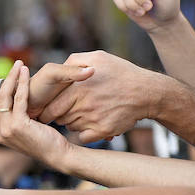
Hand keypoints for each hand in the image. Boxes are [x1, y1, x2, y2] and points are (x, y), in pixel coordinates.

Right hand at [0, 62, 71, 165]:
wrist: (58, 156)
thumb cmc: (43, 142)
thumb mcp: (20, 131)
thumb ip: (9, 119)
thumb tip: (4, 100)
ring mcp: (7, 129)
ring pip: (2, 96)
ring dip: (9, 76)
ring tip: (18, 63)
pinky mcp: (19, 125)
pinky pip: (19, 98)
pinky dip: (22, 82)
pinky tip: (25, 72)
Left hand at [36, 50, 162, 142]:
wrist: (147, 92)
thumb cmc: (121, 73)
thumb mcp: (97, 57)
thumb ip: (74, 61)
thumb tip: (59, 67)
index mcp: (77, 89)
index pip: (51, 106)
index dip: (47, 109)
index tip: (48, 108)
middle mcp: (83, 106)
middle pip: (59, 119)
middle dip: (58, 116)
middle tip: (64, 112)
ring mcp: (93, 120)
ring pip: (71, 128)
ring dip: (72, 123)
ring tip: (82, 114)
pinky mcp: (103, 131)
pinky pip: (84, 138)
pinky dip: (84, 134)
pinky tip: (90, 124)